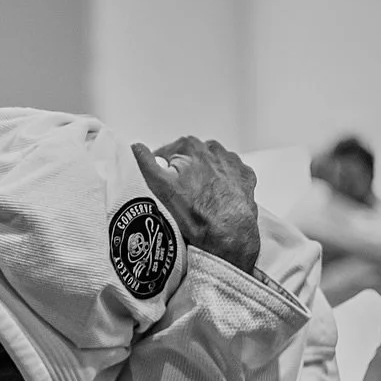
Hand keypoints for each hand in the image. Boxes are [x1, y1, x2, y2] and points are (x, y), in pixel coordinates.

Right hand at [133, 135, 260, 273]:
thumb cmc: (195, 212)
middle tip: (178, 196)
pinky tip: (216, 199)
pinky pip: (230, 176)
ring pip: (210, 167)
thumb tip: (135, 148)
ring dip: (203, 178)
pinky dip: (222, 185)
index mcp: (190, 146)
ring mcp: (232, 163)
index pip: (167, 154)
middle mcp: (214, 149)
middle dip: (183, 174)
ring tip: (198, 200)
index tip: (161, 186)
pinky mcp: (245, 177)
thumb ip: (145, 162)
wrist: (228, 234)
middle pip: (190, 159)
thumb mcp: (160, 187)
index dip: (161, 171)